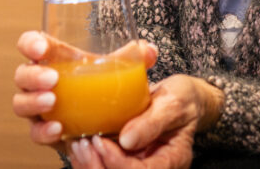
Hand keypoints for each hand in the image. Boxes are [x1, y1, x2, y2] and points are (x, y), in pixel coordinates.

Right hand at [11, 31, 159, 149]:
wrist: (107, 117)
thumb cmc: (105, 84)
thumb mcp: (120, 69)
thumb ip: (135, 59)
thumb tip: (148, 51)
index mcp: (54, 58)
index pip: (32, 44)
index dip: (30, 43)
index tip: (41, 48)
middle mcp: (41, 82)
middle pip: (22, 74)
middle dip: (32, 76)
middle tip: (53, 79)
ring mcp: (40, 107)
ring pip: (21, 103)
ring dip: (32, 102)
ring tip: (51, 101)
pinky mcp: (45, 130)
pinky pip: (36, 132)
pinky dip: (43, 131)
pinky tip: (59, 129)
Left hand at [66, 74, 224, 168]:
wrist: (181, 99)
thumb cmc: (182, 99)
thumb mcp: (173, 103)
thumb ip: (153, 122)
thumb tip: (126, 140)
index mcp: (172, 160)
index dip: (117, 162)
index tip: (99, 141)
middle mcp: (154, 167)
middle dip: (97, 166)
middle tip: (82, 143)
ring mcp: (138, 165)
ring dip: (89, 165)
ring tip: (78, 143)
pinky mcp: (124, 159)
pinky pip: (103, 167)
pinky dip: (87, 160)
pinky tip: (77, 143)